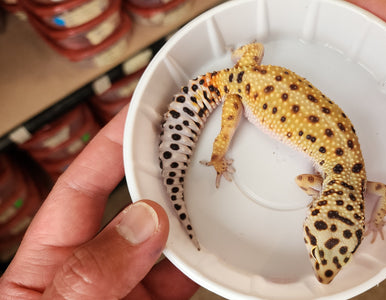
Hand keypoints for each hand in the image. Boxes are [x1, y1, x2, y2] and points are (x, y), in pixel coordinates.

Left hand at [0, 108, 197, 298]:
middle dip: (156, 171)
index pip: (78, 190)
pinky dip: (202, 260)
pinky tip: (213, 247)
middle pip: (127, 206)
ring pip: (161, 240)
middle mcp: (88, 271)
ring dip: (187, 217)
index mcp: (44, 266)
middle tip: (185, 142)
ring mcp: (123, 289)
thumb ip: (91, 274)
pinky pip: (182, 276)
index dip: (109, 146)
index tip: (138, 115)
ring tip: (207, 192)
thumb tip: (142, 223)